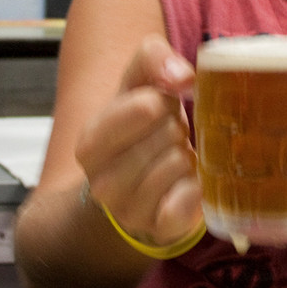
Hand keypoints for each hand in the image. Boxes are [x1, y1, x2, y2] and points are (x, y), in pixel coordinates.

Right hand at [75, 34, 202, 246]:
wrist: (139, 183)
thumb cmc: (141, 125)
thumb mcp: (139, 80)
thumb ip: (154, 58)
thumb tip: (184, 77)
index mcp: (90, 141)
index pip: (144, 108)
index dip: (162, 100)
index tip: (157, 106)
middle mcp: (101, 182)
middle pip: (168, 134)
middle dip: (176, 127)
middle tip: (165, 136)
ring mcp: (129, 211)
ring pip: (180, 162)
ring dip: (186, 154)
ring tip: (171, 157)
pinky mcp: (159, 229)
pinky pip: (191, 198)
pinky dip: (196, 185)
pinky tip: (183, 183)